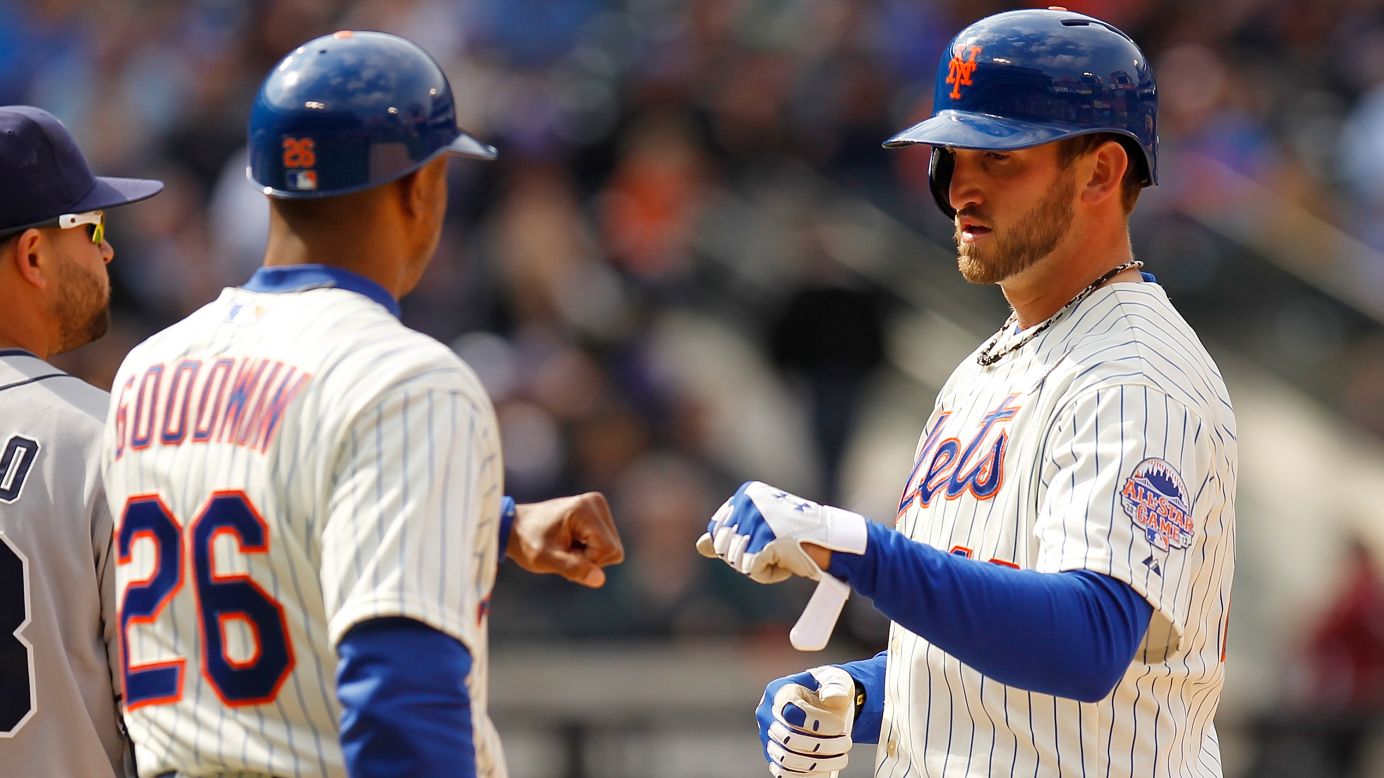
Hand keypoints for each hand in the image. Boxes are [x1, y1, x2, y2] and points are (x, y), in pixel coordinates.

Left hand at [507, 493, 623, 586]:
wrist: (514, 526)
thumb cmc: (526, 542)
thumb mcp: (545, 559)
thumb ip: (573, 569)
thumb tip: (600, 580)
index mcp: (585, 509)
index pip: (608, 550)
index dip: (588, 561)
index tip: (564, 556)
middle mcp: (596, 503)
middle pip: (613, 549)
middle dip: (590, 559)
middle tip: (564, 553)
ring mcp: (598, 506)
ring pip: (612, 548)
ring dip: (590, 556)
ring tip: (566, 548)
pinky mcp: (596, 512)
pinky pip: (606, 543)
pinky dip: (590, 550)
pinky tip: (571, 543)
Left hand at [696, 481, 865, 583]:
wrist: (832, 542)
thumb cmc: (797, 536)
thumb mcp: (759, 531)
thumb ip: (729, 535)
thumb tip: (700, 545)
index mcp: (745, 493)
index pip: (717, 532)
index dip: (738, 547)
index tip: (764, 541)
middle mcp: (748, 501)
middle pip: (723, 548)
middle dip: (747, 558)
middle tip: (775, 549)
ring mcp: (757, 520)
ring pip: (736, 561)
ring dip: (759, 567)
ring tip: (783, 553)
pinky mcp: (766, 540)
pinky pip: (752, 571)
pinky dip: (769, 574)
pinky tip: (787, 563)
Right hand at [757, 666, 855, 776]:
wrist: (821, 705)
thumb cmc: (826, 691)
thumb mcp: (835, 681)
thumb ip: (836, 686)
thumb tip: (832, 696)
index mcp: (778, 692)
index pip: (791, 712)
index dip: (817, 723)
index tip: (839, 725)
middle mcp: (766, 715)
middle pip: (789, 739)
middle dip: (824, 744)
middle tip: (846, 742)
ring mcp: (767, 737)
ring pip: (788, 759)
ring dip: (819, 762)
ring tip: (841, 756)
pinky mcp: (773, 756)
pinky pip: (784, 773)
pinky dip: (807, 774)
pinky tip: (828, 767)